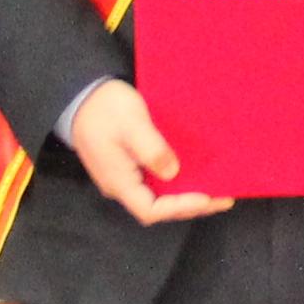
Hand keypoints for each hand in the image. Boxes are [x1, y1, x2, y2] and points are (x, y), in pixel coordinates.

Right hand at [64, 80, 225, 225]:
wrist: (80, 94)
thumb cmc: (104, 107)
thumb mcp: (131, 124)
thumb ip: (152, 149)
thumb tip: (172, 173)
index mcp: (119, 181)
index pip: (151, 210)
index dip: (180, 207)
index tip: (206, 197)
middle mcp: (121, 185)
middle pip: (158, 207)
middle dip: (191, 205)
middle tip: (223, 198)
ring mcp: (124, 176)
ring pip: (158, 195)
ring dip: (186, 195)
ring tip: (216, 190)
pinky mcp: (129, 166)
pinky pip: (155, 181)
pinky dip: (177, 181)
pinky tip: (195, 174)